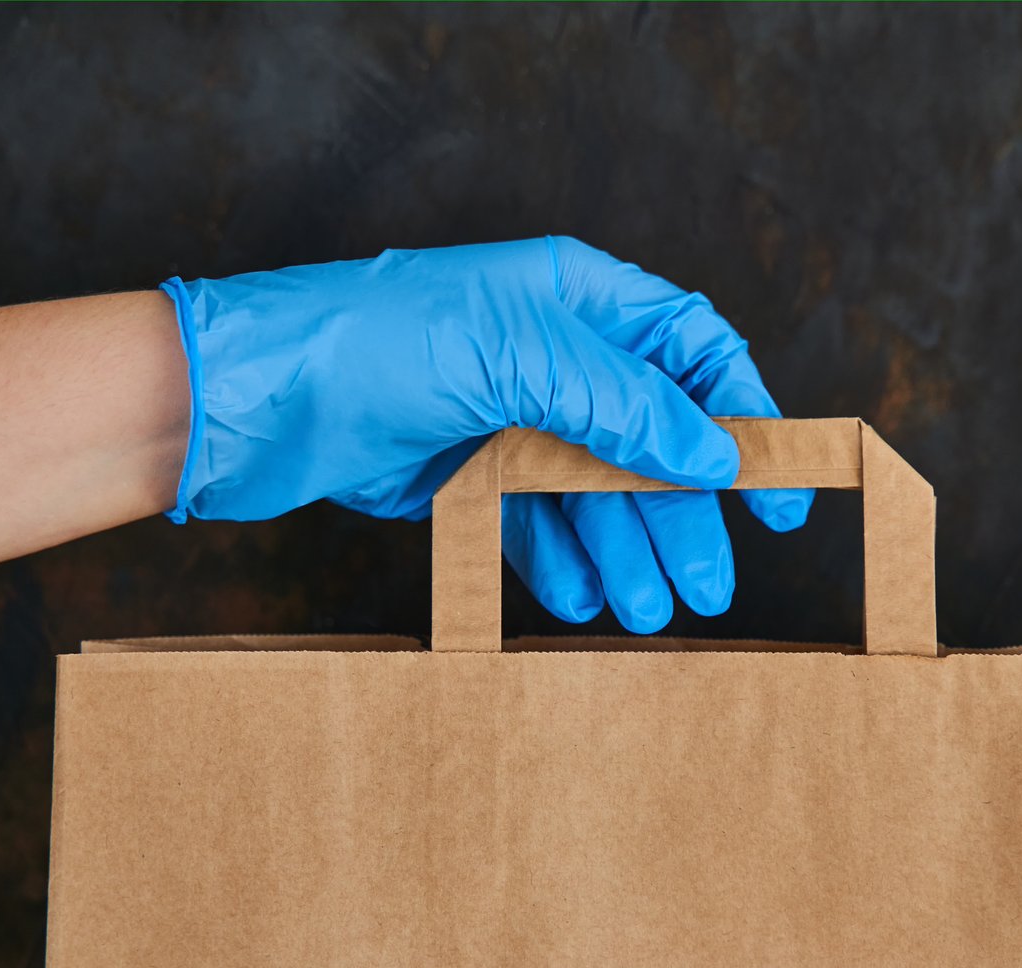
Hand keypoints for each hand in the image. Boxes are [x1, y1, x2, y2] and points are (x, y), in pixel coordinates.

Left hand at [160, 237, 812, 631]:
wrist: (246, 404)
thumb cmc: (370, 344)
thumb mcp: (513, 358)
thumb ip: (619, 403)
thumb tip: (715, 450)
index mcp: (573, 297)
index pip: (690, 349)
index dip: (742, 416)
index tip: (774, 491)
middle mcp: (549, 354)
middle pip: (648, 436)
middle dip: (682, 512)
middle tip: (710, 587)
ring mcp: (506, 415)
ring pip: (593, 489)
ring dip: (625, 549)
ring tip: (646, 615)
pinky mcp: (462, 472)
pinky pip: (532, 520)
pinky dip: (562, 560)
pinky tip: (584, 599)